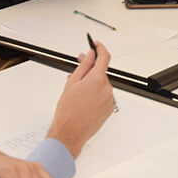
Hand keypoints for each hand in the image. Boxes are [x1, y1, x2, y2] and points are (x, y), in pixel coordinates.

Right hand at [46, 43, 114, 158]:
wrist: (70, 133)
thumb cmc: (68, 111)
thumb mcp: (72, 83)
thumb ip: (84, 65)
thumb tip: (90, 55)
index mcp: (98, 80)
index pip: (104, 57)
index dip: (100, 48)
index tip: (96, 45)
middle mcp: (107, 89)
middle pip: (101, 72)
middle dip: (91, 69)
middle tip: (79, 67)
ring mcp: (109, 100)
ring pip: (101, 84)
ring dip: (92, 83)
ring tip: (77, 91)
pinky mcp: (109, 109)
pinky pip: (103, 96)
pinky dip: (95, 94)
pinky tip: (83, 100)